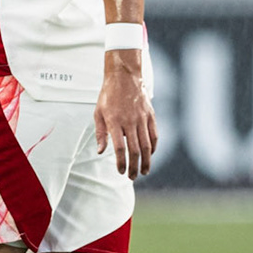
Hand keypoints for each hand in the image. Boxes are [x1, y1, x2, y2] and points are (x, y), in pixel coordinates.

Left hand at [94, 56, 157, 178]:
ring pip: (146, 145)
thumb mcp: (98, 113)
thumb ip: (100, 133)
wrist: (124, 76)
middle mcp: (130, 121)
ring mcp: (142, 118)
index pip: (120, 148)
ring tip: (144, 171)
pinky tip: (150, 155)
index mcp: (115, 121)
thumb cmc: (108, 95)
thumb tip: (101, 151)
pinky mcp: (150, 115)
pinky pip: (154, 135)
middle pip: (135, 150)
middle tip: (132, 177)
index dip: (121, 162)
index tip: (120, 171)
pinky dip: (153, 147)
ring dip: (146, 161)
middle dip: (134, 166)